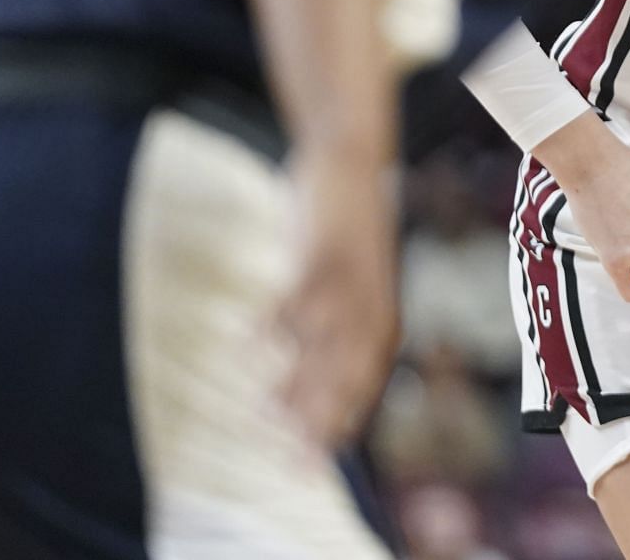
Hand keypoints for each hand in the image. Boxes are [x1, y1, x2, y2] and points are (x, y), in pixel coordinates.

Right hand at [275, 146, 399, 450]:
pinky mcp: (324, 257)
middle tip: (287, 459)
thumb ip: (326, 336)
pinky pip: (297, 299)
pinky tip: (247, 342)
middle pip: (347, 379)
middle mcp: (371, 310)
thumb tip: (292, 390)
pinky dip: (273, 324)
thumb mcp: (345, 289)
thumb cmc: (340, 235)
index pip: (364, 389)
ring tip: (263, 413)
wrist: (350, 162)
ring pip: (324, 348)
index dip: (338, 428)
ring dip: (295, 383)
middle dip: (318, 423)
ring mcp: (349, 285)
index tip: (307, 467)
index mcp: (381, 322)